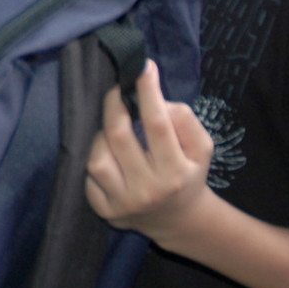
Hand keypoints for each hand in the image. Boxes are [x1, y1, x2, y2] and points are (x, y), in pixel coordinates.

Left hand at [82, 60, 212, 242]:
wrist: (178, 219)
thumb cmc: (187, 174)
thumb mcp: (200, 148)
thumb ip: (185, 121)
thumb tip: (156, 100)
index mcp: (176, 172)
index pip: (158, 125)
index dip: (148, 92)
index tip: (142, 68)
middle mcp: (148, 189)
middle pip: (119, 137)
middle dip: (114, 104)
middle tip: (116, 89)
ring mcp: (123, 203)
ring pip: (97, 158)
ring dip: (101, 135)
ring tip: (112, 129)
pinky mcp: (104, 211)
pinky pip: (88, 177)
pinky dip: (95, 159)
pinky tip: (107, 154)